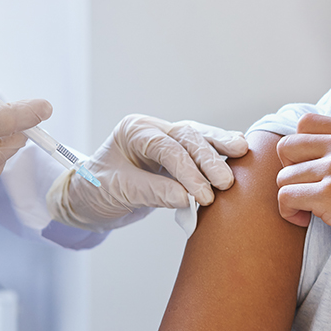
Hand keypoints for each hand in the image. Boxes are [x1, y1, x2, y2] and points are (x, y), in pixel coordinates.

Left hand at [47, 114, 249, 230]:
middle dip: (209, 159)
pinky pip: (201, 152)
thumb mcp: (119, 191)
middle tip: (226, 182)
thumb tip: (187, 198)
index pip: (167, 147)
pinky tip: (238, 154)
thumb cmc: (96, 191)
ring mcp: (166, 140)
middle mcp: (153, 130)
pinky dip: (219, 154)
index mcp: (134, 131)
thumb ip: (153, 192)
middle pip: (188, 138)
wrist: (88, 200)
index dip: (188, 171)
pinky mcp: (177, 156)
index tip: (203, 195)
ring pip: (199, 138)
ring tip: (242, 153)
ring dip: (220, 149)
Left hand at [275, 113, 330, 272]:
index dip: (299, 149)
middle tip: (304, 191)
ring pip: (284, 176)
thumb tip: (318, 156)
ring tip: (308, 211)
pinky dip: (289, 212)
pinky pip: (286, 197)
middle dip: (289, 171)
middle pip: (288, 146)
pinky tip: (305, 221)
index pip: (306, 123)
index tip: (310, 171)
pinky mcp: (330, 195)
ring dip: (291, 197)